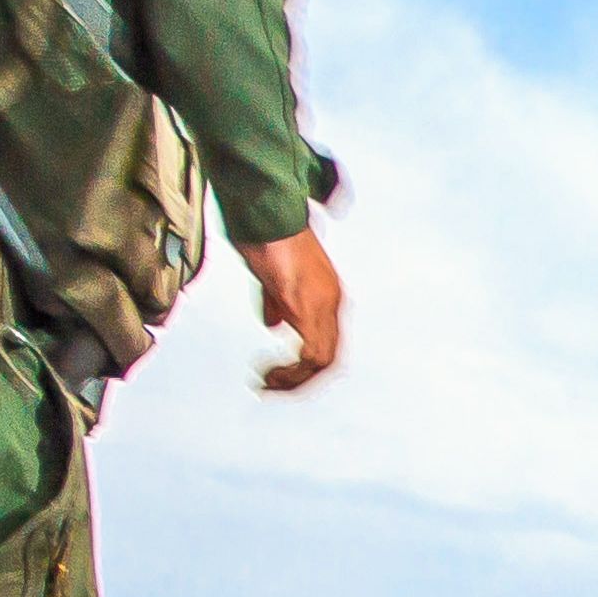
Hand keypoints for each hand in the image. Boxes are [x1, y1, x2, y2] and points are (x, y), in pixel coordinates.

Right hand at [240, 227, 345, 392]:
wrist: (264, 209)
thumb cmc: (265, 234)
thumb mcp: (272, 276)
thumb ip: (277, 302)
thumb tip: (275, 323)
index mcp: (327, 293)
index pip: (327, 342)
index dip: (305, 366)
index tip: (278, 373)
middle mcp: (333, 301)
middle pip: (329, 357)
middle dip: (301, 380)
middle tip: (272, 387)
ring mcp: (323, 303)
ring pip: (323, 361)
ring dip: (294, 380)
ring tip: (268, 384)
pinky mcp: (307, 306)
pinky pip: (311, 355)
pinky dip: (292, 372)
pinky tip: (270, 373)